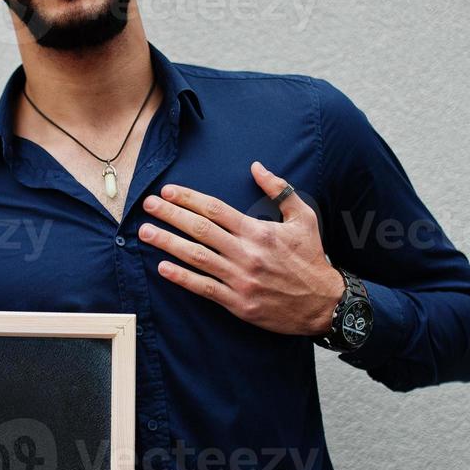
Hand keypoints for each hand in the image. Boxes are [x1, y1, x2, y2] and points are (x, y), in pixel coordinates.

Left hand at [139, 161, 344, 336]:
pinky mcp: (238, 302)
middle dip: (170, 215)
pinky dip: (182, 278)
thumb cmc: (312, 258)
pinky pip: (204, 288)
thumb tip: (256, 166)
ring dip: (168, 243)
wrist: (323, 303)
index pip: (215, 210)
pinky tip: (163, 267)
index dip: (189, 198)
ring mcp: (240, 279)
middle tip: (148, 205)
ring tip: (146, 232)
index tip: (168, 191)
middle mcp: (246, 253)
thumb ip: (279, 190)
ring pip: (197, 257)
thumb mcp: (304, 217)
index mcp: (258, 231)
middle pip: (200, 230)